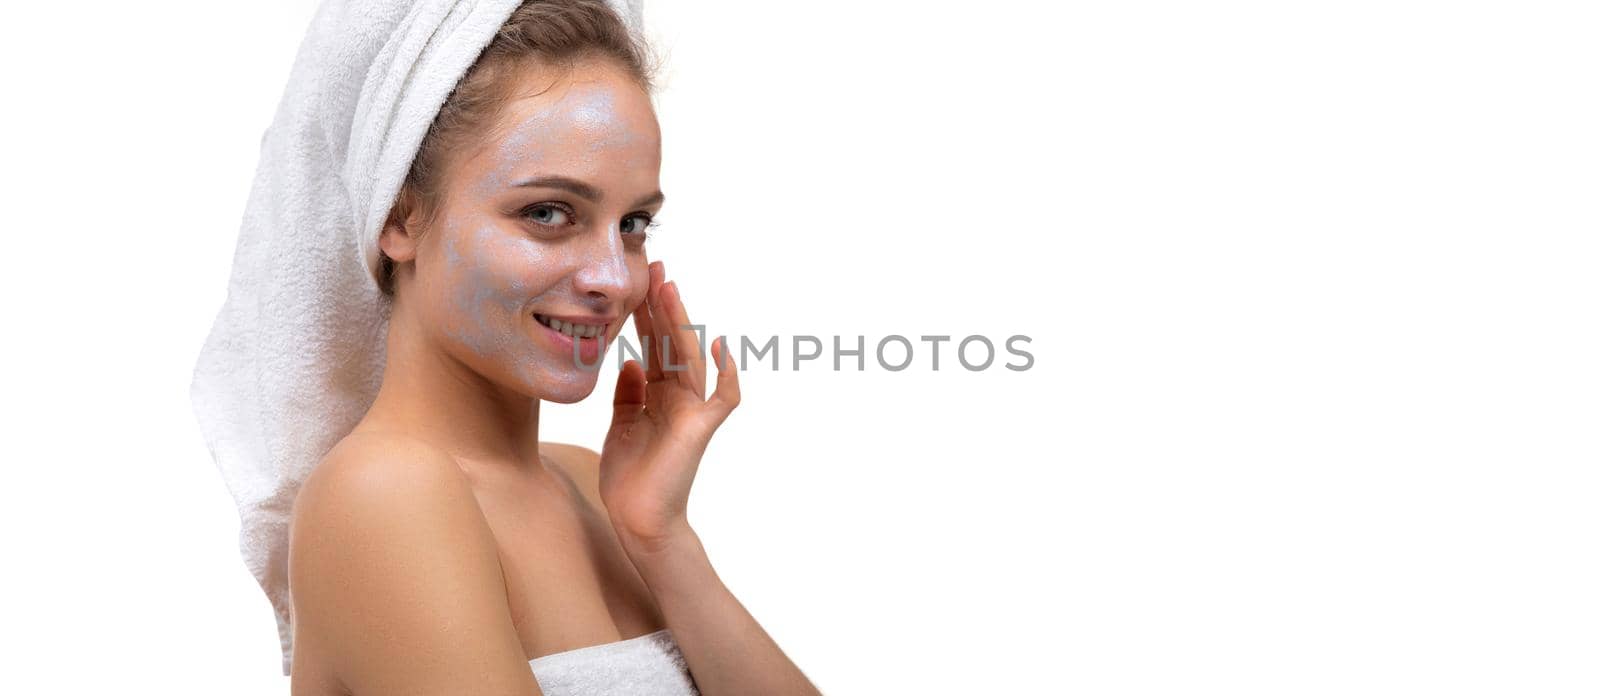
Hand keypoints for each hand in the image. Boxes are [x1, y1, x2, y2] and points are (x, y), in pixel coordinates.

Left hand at [599, 260, 740, 556]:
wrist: (637, 519)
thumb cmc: (628, 478)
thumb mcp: (620, 425)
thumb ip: (628, 392)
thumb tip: (632, 359)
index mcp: (658, 395)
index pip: (652, 345)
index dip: (645, 314)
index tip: (638, 282)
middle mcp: (679, 397)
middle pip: (670, 343)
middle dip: (662, 306)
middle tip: (655, 268)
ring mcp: (693, 411)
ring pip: (689, 359)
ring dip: (680, 323)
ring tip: (670, 289)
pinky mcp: (701, 429)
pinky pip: (723, 397)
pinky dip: (726, 374)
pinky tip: (718, 347)